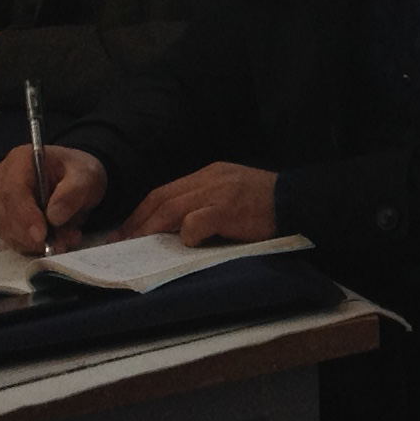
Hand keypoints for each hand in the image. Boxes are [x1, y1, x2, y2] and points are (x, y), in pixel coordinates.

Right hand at [0, 144, 107, 253]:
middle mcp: (3, 178)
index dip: (25, 215)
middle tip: (59, 244)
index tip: (41, 235)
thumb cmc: (78, 172)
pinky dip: (32, 245)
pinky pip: (11, 237)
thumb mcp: (86, 177)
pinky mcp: (3, 217)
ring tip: (64, 240)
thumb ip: (72, 193)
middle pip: (5, 213)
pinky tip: (55, 241)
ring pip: (6, 229)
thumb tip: (54, 217)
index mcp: (20, 160)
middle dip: (30, 235)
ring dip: (33, 242)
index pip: (13, 191)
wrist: (77, 179)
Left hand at [121, 162, 281, 245]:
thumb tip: (176, 227)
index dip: (142, 211)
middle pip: (162, 198)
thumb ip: (206, 203)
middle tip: (121, 241)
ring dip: (151, 229)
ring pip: (172, 209)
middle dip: (137, 221)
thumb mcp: (231, 193)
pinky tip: (185, 244)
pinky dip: (186, 233)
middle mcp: (209, 178)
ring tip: (138, 246)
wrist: (298, 200)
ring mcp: (218, 193)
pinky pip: (196, 222)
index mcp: (209, 174)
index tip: (127, 230)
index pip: (165, 191)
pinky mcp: (228, 209)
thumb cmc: (265, 203)